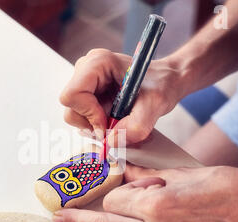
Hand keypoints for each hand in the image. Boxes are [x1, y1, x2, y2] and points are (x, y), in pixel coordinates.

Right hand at [59, 49, 185, 145]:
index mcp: (98, 62)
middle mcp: (87, 68)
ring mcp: (85, 80)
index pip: (72, 94)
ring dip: (94, 124)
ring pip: (74, 113)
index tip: (107, 123)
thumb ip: (135, 127)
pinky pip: (81, 115)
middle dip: (91, 122)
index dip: (88, 114)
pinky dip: (96, 123)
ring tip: (116, 119)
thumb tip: (110, 143)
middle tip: (113, 124)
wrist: (166, 81)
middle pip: (71, 106)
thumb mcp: (154, 106)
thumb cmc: (161, 85)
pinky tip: (113, 118)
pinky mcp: (87, 91)